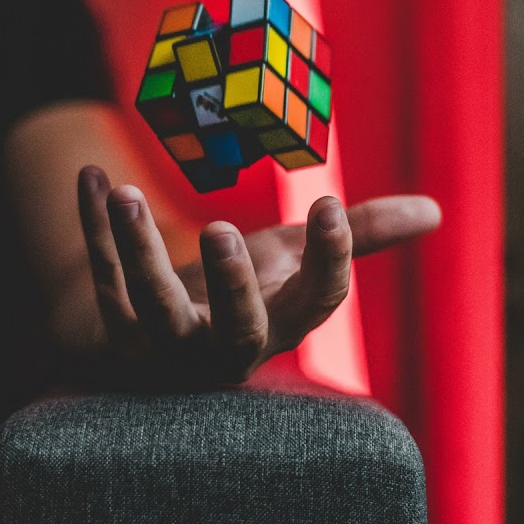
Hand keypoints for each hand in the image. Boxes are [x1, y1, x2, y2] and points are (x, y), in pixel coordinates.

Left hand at [76, 164, 440, 386]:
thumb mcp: (294, 261)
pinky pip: (102, 280)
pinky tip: (90, 176)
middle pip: (234, 334)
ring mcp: (164, 344)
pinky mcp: (115, 329)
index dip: (329, 262)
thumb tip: (433, 211)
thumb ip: (357, 236)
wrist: (157, 334)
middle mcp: (224, 347)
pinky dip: (92, 229)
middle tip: (223, 230)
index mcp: (278, 326)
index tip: (329, 206)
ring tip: (127, 193)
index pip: (315, 306)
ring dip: (138, 251)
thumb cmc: (240, 292)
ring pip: (150, 309)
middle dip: (232, 286)